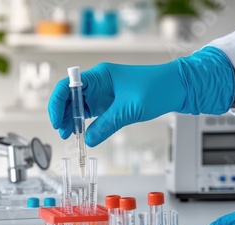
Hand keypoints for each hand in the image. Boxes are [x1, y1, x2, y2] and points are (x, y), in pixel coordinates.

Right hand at [48, 46, 234, 146]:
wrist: (178, 88)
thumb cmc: (157, 88)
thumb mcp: (129, 110)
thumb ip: (106, 125)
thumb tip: (88, 139)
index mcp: (100, 76)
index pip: (68, 86)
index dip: (57, 103)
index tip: (56, 120)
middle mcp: (98, 83)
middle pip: (70, 98)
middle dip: (63, 115)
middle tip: (64, 133)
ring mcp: (104, 93)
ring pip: (79, 106)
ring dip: (72, 120)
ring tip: (70, 135)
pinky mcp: (110, 103)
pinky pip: (91, 113)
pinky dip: (84, 123)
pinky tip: (82, 133)